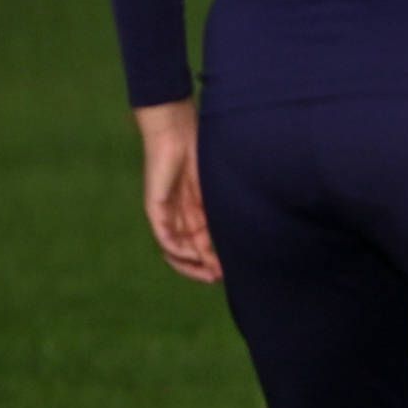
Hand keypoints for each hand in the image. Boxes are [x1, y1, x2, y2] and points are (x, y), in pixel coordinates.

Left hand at [135, 100, 220, 283]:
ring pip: (176, 247)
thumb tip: (250, 227)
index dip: (215, 257)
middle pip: (190, 249)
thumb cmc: (202, 149)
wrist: (176, 129)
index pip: (203, 241)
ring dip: (190, 263)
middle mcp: (181, 214)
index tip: (230, 271)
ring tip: (208, 272)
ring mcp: (168, 211)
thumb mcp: (219, 185)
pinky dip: (176, 248)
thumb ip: (226, 206)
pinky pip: (164, 235)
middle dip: (203, 266)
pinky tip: (190, 255)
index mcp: (197, 208)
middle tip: (218, 278)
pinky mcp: (156, 207)